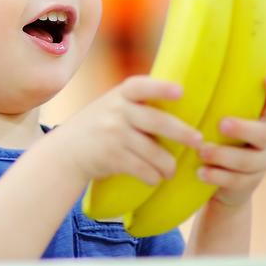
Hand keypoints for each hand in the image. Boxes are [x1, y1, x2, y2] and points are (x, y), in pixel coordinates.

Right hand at [46, 76, 204, 186]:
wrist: (67, 151)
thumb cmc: (99, 125)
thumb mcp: (112, 105)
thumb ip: (137, 103)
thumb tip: (182, 103)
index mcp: (120, 94)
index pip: (141, 86)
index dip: (161, 88)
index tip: (181, 91)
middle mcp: (116, 111)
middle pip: (157, 121)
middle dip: (182, 132)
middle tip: (199, 141)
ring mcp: (113, 134)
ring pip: (153, 151)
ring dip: (168, 165)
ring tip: (172, 170)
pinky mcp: (111, 157)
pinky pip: (142, 169)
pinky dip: (152, 176)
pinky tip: (155, 178)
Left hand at [197, 74, 265, 207]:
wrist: (218, 183)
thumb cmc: (211, 139)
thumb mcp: (212, 121)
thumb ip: (210, 104)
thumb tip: (179, 79)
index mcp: (258, 119)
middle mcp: (265, 139)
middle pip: (263, 133)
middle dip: (243, 128)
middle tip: (222, 124)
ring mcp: (260, 163)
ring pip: (248, 161)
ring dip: (223, 155)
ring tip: (201, 151)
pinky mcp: (249, 184)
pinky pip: (237, 181)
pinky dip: (217, 176)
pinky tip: (201, 173)